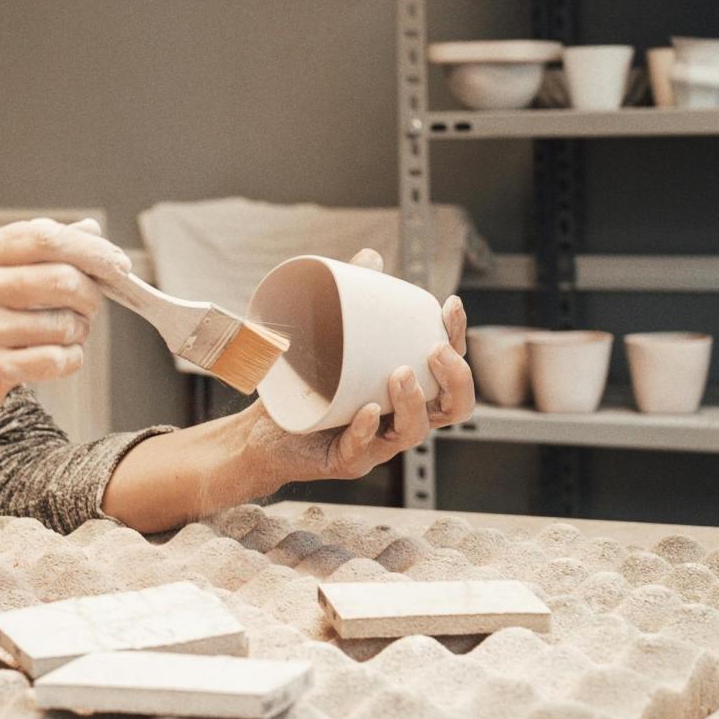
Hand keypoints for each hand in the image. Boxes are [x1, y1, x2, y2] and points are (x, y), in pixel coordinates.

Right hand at [0, 217, 116, 437]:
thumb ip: (35, 252)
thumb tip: (89, 229)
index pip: (45, 236)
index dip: (91, 249)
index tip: (119, 265)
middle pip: (62, 279)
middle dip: (91, 295)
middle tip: (89, 308)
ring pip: (63, 324)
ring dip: (78, 333)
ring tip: (64, 336)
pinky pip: (54, 360)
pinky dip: (68, 360)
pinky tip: (55, 359)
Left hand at [237, 253, 474, 491]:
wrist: (261, 431)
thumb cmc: (304, 388)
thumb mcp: (330, 339)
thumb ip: (354, 301)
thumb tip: (371, 257)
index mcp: (406, 390)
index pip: (449, 368)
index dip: (457, 338)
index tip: (448, 306)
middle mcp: (399, 418)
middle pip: (453, 407)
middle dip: (456, 379)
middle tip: (437, 350)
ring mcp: (376, 444)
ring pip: (414, 432)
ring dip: (414, 403)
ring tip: (400, 374)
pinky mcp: (346, 461)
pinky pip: (363, 451)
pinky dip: (367, 430)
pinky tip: (367, 411)